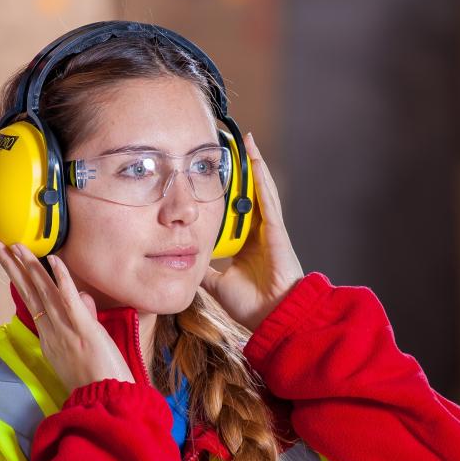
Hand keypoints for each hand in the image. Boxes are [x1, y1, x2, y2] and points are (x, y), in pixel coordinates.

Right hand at [0, 240, 134, 392]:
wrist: (106, 401)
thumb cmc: (97, 377)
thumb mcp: (84, 345)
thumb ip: (82, 317)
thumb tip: (83, 297)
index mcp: (49, 336)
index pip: (30, 299)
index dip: (17, 276)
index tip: (6, 257)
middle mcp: (52, 331)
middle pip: (28, 291)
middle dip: (10, 266)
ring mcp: (66, 330)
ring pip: (43, 292)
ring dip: (29, 266)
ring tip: (14, 246)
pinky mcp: (84, 330)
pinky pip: (70, 300)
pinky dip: (62, 279)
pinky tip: (53, 260)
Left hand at [200, 132, 303, 331]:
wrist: (273, 318)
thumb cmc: (252, 305)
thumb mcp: (217, 282)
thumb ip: (204, 269)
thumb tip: (183, 260)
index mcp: (246, 243)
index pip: (235, 210)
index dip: (228, 190)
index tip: (216, 172)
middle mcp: (259, 231)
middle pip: (248, 194)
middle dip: (241, 170)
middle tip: (231, 146)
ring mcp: (269, 229)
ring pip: (260, 190)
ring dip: (253, 165)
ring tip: (246, 142)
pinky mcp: (276, 230)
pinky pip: (268, 199)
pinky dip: (261, 180)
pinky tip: (255, 161)